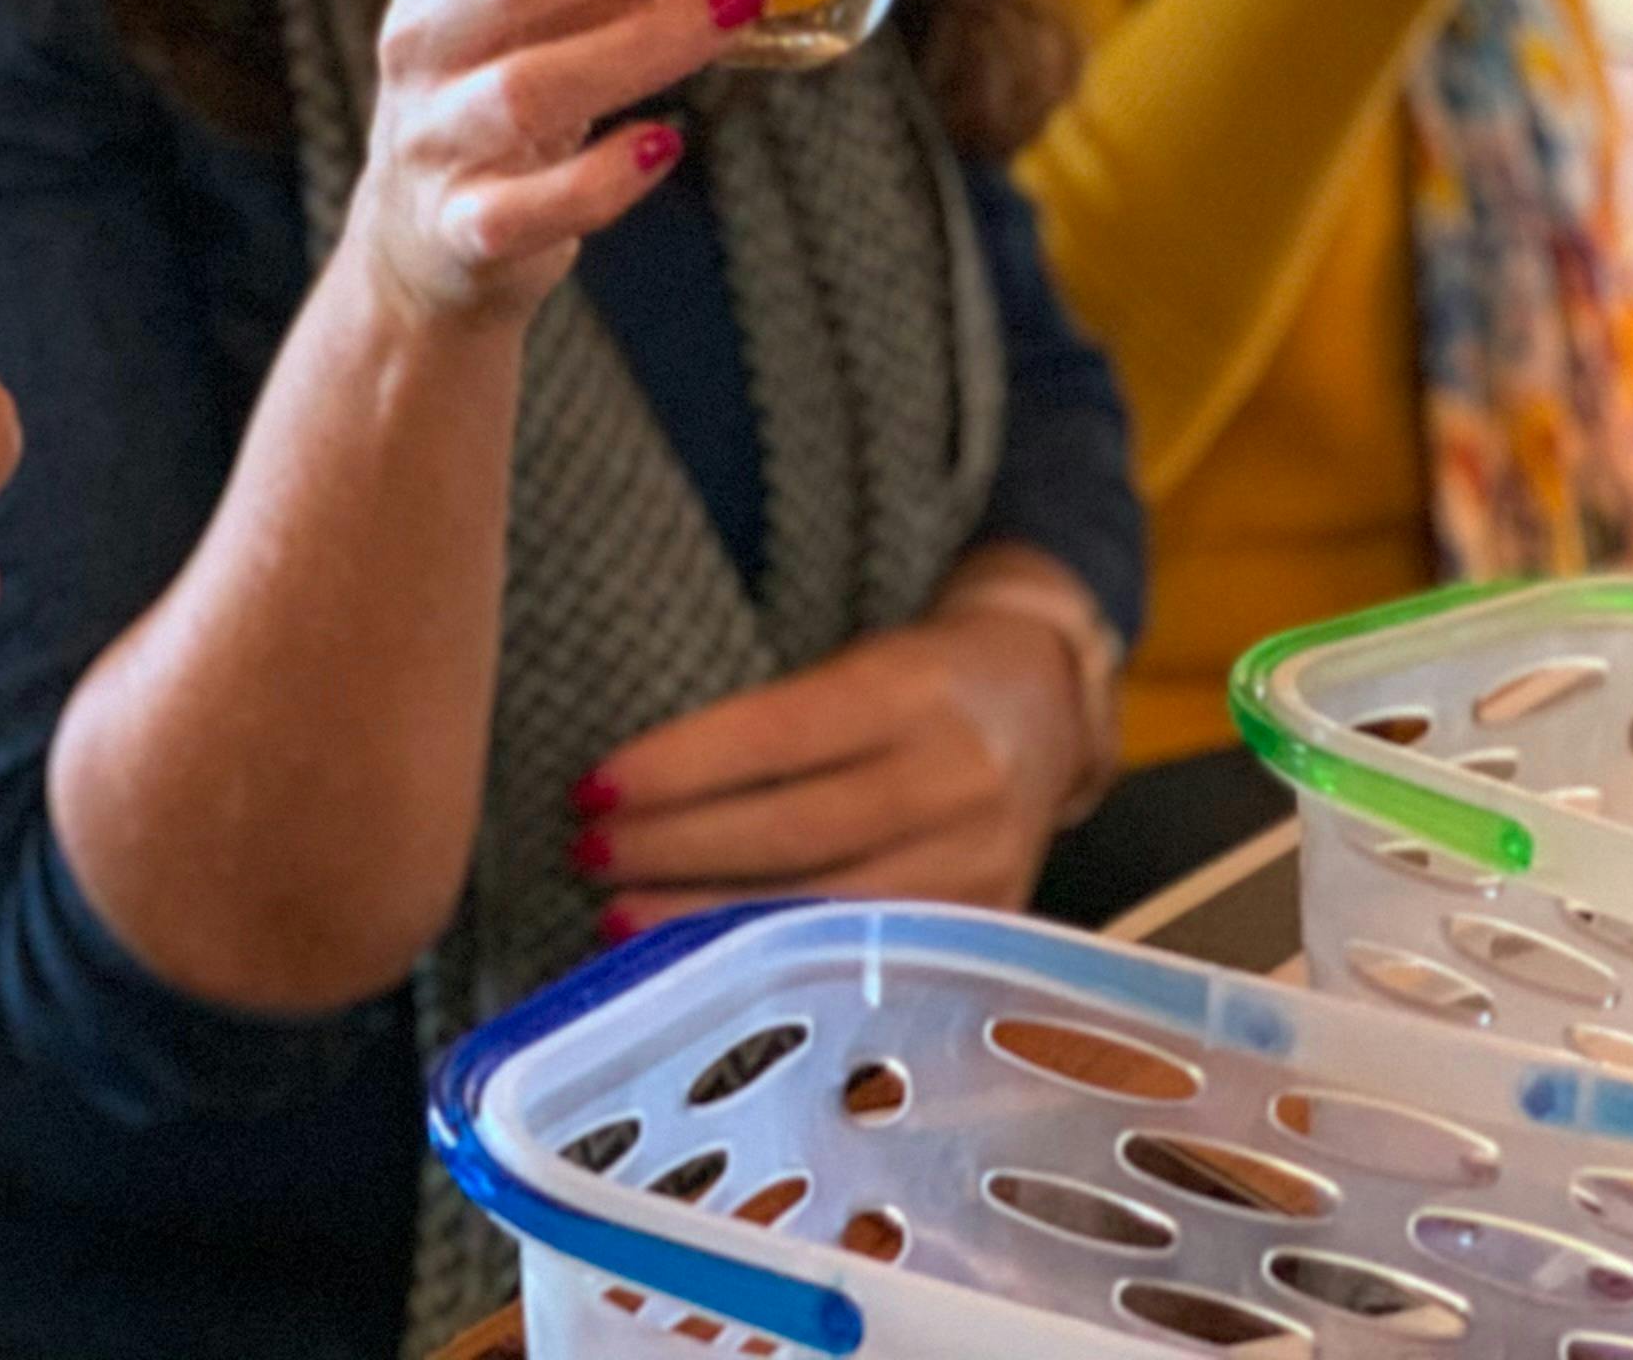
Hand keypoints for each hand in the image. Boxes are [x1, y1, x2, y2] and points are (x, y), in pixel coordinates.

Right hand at [353, 0, 794, 324]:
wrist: (423, 238)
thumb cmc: (500, 87)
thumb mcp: (526, 0)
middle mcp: (419, 37)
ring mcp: (432, 136)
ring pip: (527, 86)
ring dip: (648, 42)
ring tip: (743, 9)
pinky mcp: (461, 228)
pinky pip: (529, 208)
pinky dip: (603, 178)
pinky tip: (667, 146)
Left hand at [570, 590, 1099, 932]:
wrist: (1043, 703)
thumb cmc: (914, 681)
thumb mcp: (852, 668)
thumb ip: (767, 731)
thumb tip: (629, 796)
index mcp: (913, 693)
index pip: (776, 734)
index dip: (678, 767)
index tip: (593, 787)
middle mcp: (954, 779)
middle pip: (794, 830)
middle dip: (675, 851)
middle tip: (589, 858)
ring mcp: (979, 862)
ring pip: (826, 906)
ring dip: (709, 919)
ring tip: (619, 918)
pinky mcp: (985, 924)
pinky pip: (867, 955)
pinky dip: (777, 963)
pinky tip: (708, 962)